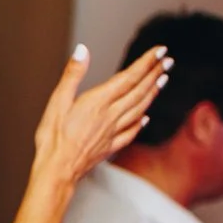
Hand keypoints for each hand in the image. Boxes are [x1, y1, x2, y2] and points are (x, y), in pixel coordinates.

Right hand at [31, 43, 170, 193]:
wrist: (56, 172)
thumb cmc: (53, 140)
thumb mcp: (56, 101)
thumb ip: (72, 75)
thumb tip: (82, 51)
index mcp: (98, 102)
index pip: (129, 77)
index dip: (147, 62)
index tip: (160, 51)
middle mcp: (110, 116)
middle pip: (139, 91)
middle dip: (155, 74)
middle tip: (168, 62)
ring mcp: (111, 133)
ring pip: (139, 109)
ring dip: (153, 93)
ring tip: (162, 81)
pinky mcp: (108, 147)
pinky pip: (130, 133)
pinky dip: (141, 123)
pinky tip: (145, 118)